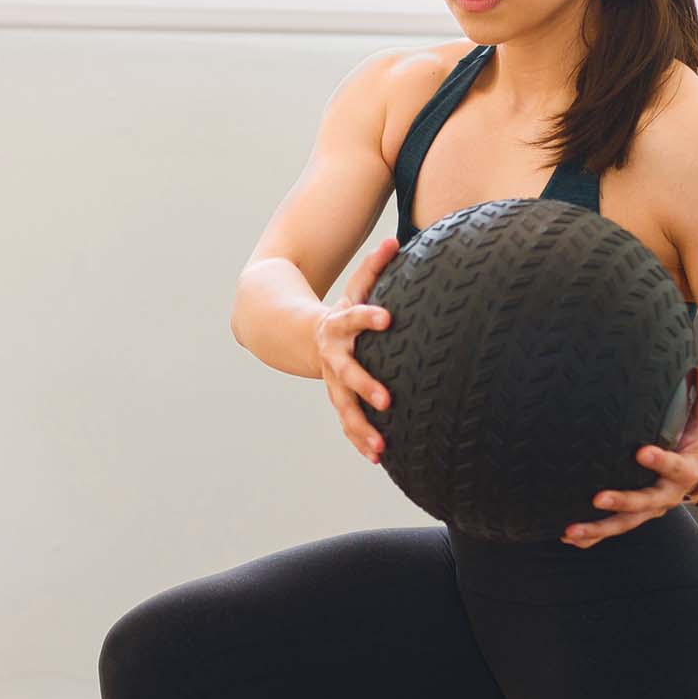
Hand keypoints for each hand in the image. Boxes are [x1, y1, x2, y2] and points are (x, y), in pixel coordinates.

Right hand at [317, 235, 399, 466]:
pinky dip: (361, 441)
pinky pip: (348, 424)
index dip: (369, 317)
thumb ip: (374, 268)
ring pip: (344, 408)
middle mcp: (333, 358)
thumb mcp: (355, 290)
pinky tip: (379, 458)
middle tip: (387, 400)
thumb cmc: (343, 314)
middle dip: (365, 386)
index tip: (388, 318)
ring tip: (382, 448)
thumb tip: (394, 240)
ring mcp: (332, 382)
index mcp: (338, 327)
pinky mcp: (338, 400)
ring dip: (361, 429)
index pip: (354, 318)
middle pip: (347, 373)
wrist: (303, 339)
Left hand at [564, 364, 697, 547]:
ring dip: (598, 529)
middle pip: (645, 503)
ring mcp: (650, 509)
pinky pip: (613, 530)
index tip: (642, 452)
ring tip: (571, 530)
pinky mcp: (636, 516)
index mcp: (685, 470)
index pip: (674, 466)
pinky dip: (592, 537)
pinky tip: (568, 538)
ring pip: (625, 524)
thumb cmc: (696, 437)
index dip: (660, 461)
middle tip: (598, 498)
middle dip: (622, 502)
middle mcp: (667, 495)